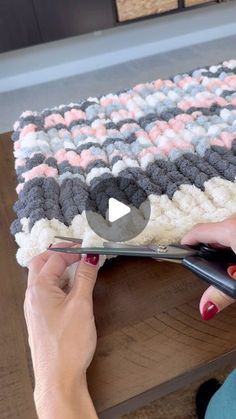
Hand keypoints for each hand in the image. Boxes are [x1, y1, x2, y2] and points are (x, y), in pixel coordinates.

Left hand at [24, 243, 98, 418]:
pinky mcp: (40, 317)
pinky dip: (58, 283)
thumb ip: (85, 277)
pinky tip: (72, 289)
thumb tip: (90, 258)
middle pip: (41, 263)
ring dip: (58, 268)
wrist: (58, 377)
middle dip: (59, 254)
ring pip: (42, 277)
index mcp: (39, 288)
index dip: (74, 250)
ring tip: (78, 268)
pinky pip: (46, 291)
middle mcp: (32, 295)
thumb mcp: (81, 305)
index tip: (90, 249)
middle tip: (79, 252)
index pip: (55, 257)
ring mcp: (34, 307)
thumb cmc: (67, 345)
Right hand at [181, 215, 235, 320]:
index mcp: (231, 230)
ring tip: (230, 265)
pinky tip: (235, 258)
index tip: (179, 250)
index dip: (185, 242)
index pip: (196, 232)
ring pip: (227, 232)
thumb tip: (205, 307)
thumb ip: (222, 293)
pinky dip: (234, 242)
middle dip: (210, 251)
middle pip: (213, 234)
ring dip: (225, 247)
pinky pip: (235, 231)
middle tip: (210, 267)